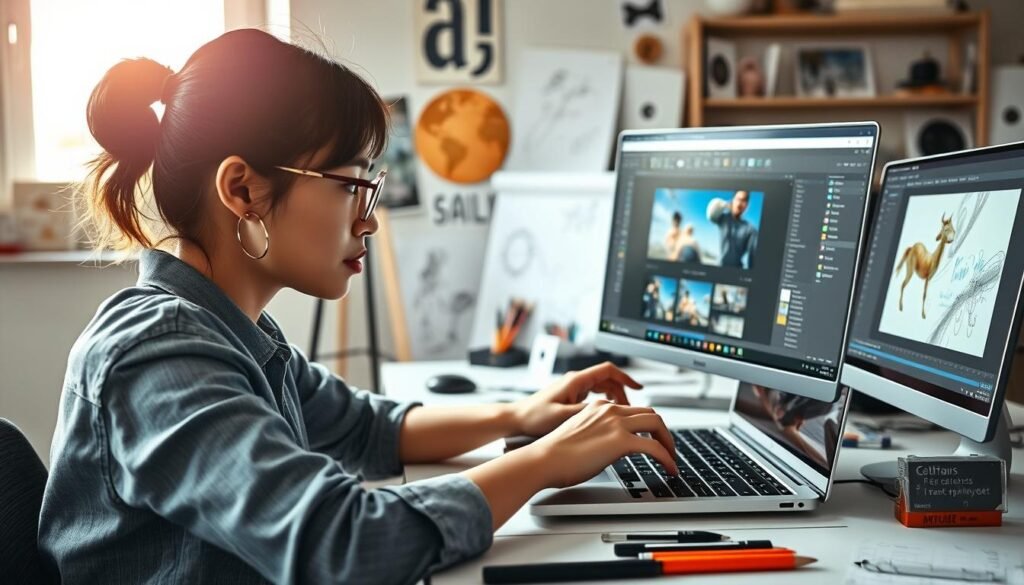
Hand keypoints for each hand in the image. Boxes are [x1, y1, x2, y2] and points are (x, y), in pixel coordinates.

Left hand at [511, 362, 642, 436]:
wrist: (516, 419)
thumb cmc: (534, 417)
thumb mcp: (563, 416)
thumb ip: (586, 411)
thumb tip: (607, 410)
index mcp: (576, 381)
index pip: (608, 371)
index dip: (625, 377)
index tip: (638, 387)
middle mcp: (575, 382)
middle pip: (608, 380)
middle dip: (623, 392)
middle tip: (631, 410)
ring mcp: (573, 389)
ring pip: (602, 388)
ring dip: (614, 399)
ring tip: (621, 415)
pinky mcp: (570, 397)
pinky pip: (594, 396)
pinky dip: (604, 403)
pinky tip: (606, 417)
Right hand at [525, 400, 678, 488]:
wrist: (544, 459)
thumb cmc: (554, 454)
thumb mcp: (580, 435)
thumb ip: (597, 434)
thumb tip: (607, 448)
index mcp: (599, 408)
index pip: (632, 410)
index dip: (646, 425)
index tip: (652, 438)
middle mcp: (610, 411)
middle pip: (650, 413)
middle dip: (662, 431)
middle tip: (666, 448)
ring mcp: (616, 424)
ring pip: (657, 424)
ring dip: (668, 442)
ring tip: (671, 459)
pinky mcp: (621, 441)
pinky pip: (655, 447)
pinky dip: (667, 458)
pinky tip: (669, 469)